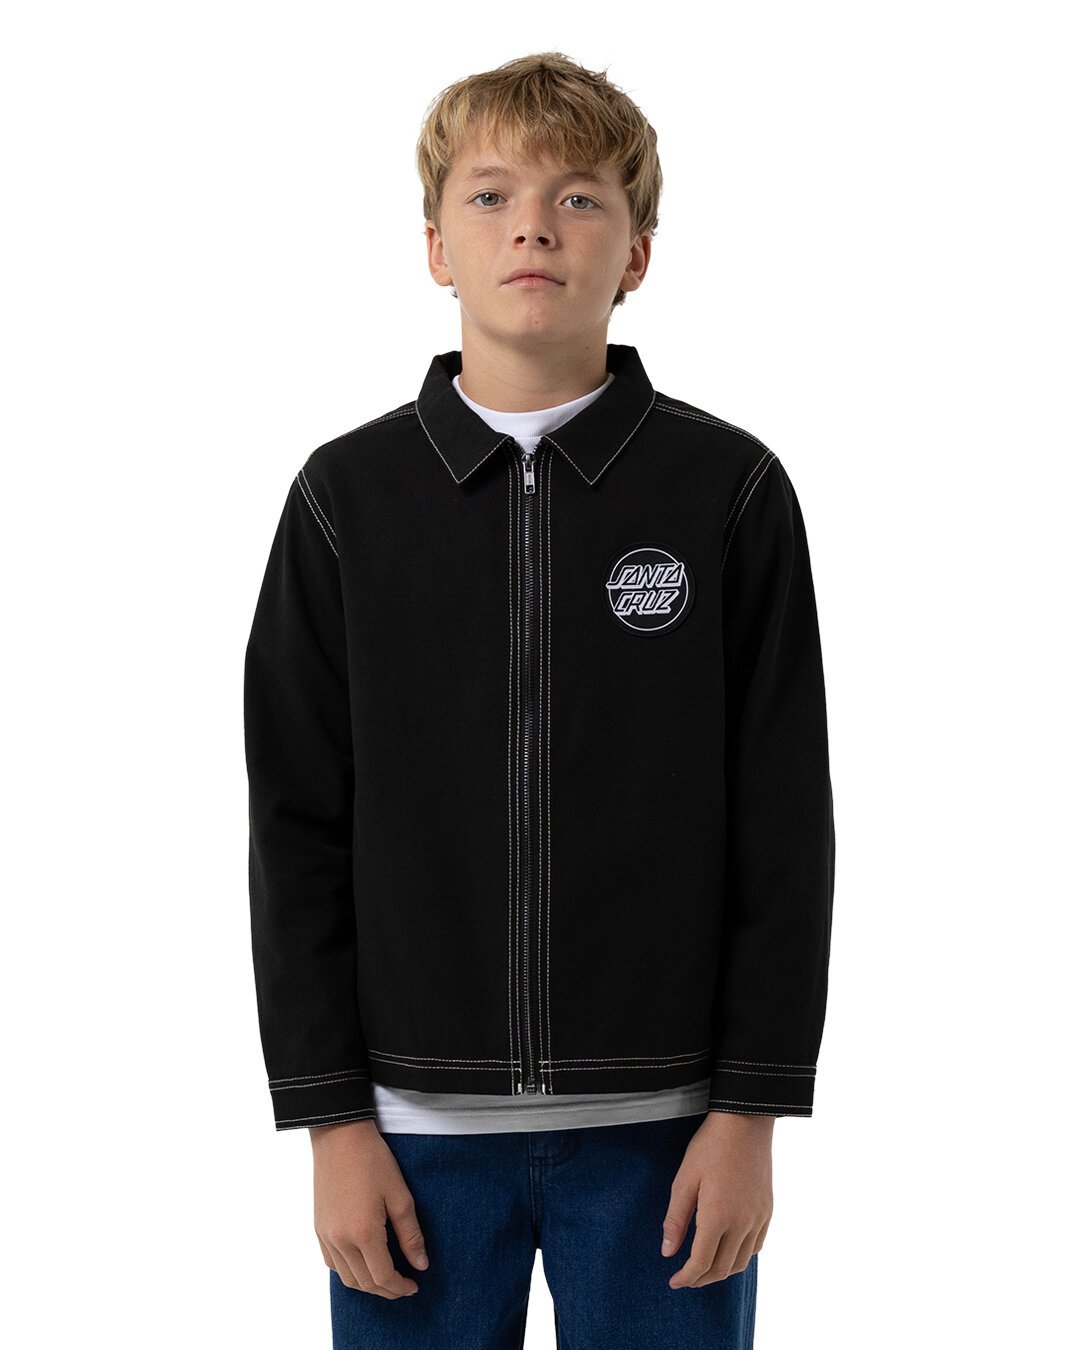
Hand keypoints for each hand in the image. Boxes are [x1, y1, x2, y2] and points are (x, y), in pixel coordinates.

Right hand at [310, 1119, 429, 1298]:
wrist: (339, 1136)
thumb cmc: (373, 1160)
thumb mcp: (400, 1195)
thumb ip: (411, 1234)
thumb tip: (421, 1265)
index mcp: (363, 1233)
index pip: (383, 1277)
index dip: (400, 1287)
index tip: (414, 1286)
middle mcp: (340, 1240)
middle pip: (364, 1283)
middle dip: (386, 1290)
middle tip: (405, 1284)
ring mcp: (325, 1235)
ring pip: (346, 1278)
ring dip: (367, 1284)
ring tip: (386, 1276)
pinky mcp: (318, 1228)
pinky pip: (332, 1263)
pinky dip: (349, 1271)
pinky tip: (363, 1262)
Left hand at [661, 1112, 773, 1288]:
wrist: (745, 1123)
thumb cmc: (710, 1147)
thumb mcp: (684, 1180)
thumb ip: (676, 1219)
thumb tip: (668, 1252)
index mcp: (718, 1217)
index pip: (701, 1263)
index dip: (686, 1277)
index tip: (674, 1282)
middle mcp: (742, 1224)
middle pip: (722, 1268)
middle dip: (701, 1279)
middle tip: (685, 1278)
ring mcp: (758, 1219)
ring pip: (741, 1262)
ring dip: (721, 1271)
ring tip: (704, 1268)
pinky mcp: (767, 1211)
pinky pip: (755, 1247)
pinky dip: (740, 1257)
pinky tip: (727, 1250)